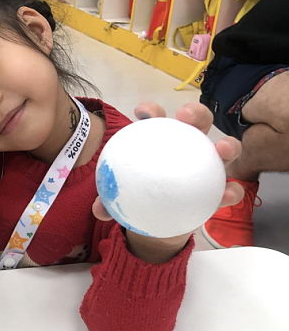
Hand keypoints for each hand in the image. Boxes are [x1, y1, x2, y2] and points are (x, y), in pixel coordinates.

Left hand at [92, 102, 243, 262]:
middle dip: (195, 112)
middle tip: (185, 117)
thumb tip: (98, 210)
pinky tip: (230, 194)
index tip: (143, 112)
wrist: (157, 220)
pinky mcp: (220, 187)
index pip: (155, 118)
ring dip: (227, 144)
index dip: (151, 110)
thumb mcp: (123, 198)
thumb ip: (111, 202)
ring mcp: (207, 165)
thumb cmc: (139, 195)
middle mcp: (187, 146)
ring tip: (222, 149)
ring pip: (221, 148)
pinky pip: (229, 186)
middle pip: (195, 121)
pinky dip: (232, 189)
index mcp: (160, 140)